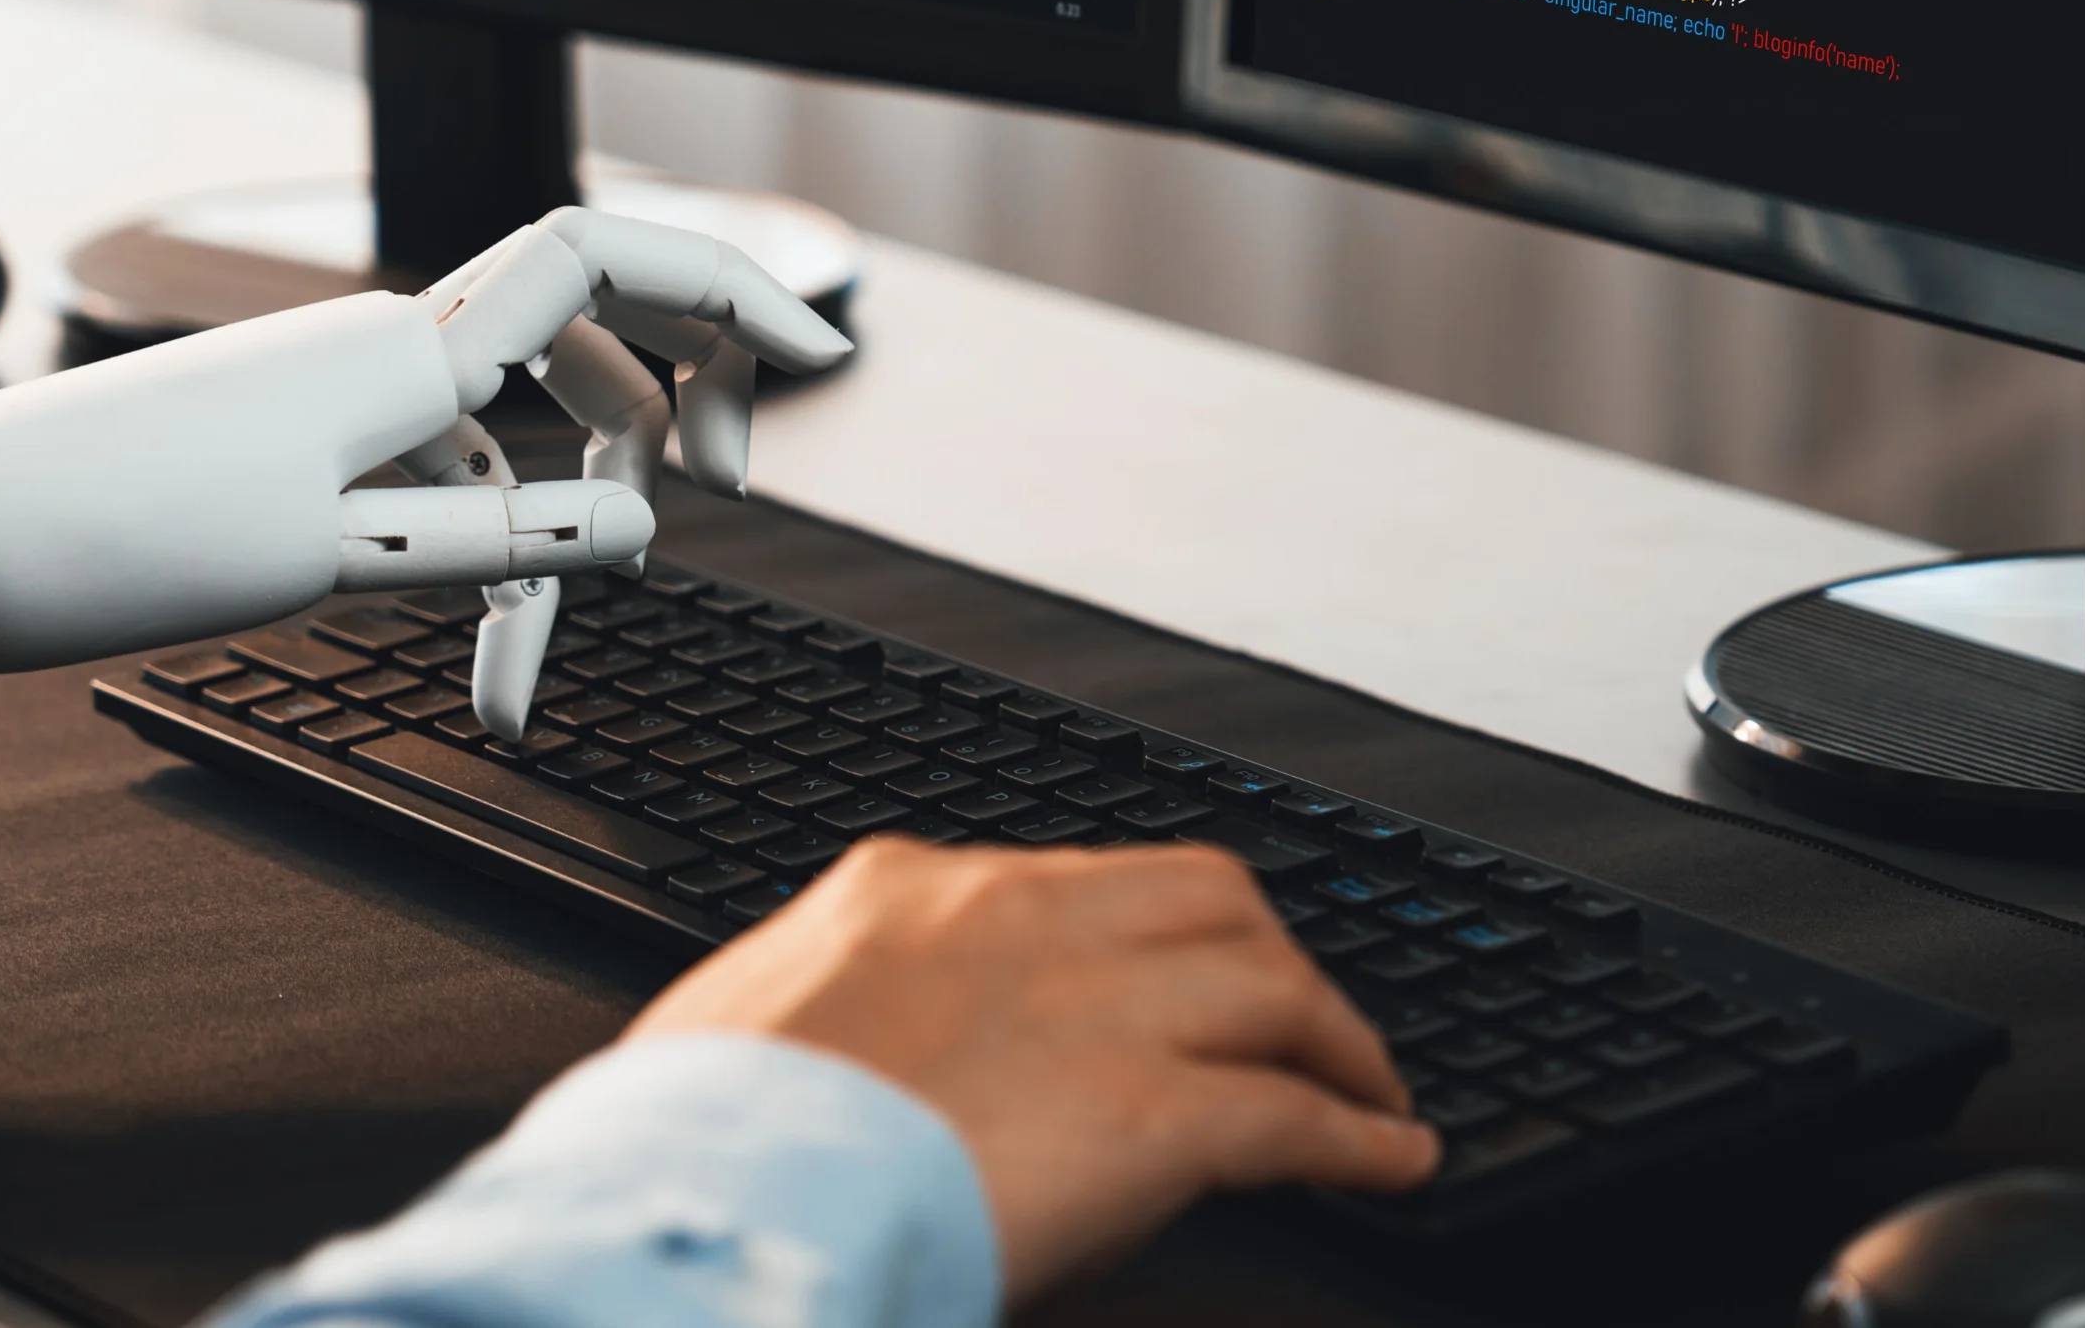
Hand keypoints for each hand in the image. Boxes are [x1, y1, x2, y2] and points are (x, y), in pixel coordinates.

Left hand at [0, 207, 847, 675]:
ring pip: (520, 437)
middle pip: (593, 345)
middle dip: (675, 419)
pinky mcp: (312, 449)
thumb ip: (505, 537)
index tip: (823, 357)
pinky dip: (482, 566)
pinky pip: (447, 484)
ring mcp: (350, 396)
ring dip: (556, 544)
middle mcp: (390, 348)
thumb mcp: (341, 557)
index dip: (731, 288)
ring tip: (524, 684)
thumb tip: (646, 523)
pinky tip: (478, 665)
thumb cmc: (113, 540)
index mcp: (408, 348)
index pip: (606, 259)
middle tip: (724, 503)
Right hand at [625, 838, 1441, 1298]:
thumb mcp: (741, 1028)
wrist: (703, 1205)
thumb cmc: (692, 1151)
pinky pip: (1296, 1116)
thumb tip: (853, 1050)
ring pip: (1274, 988)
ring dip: (1340, 1042)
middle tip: (1300, 1017)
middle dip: (1268, 958)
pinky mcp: (1148, 1114)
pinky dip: (1361, 1138)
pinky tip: (1392, 1162)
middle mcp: (1021, 922)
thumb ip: (832, 1010)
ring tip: (1371, 1089)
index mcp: (907, 892)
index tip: (1176, 970)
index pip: (1072, 880)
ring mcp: (1095, 1011)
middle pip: (1207, 903)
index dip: (1147, 934)